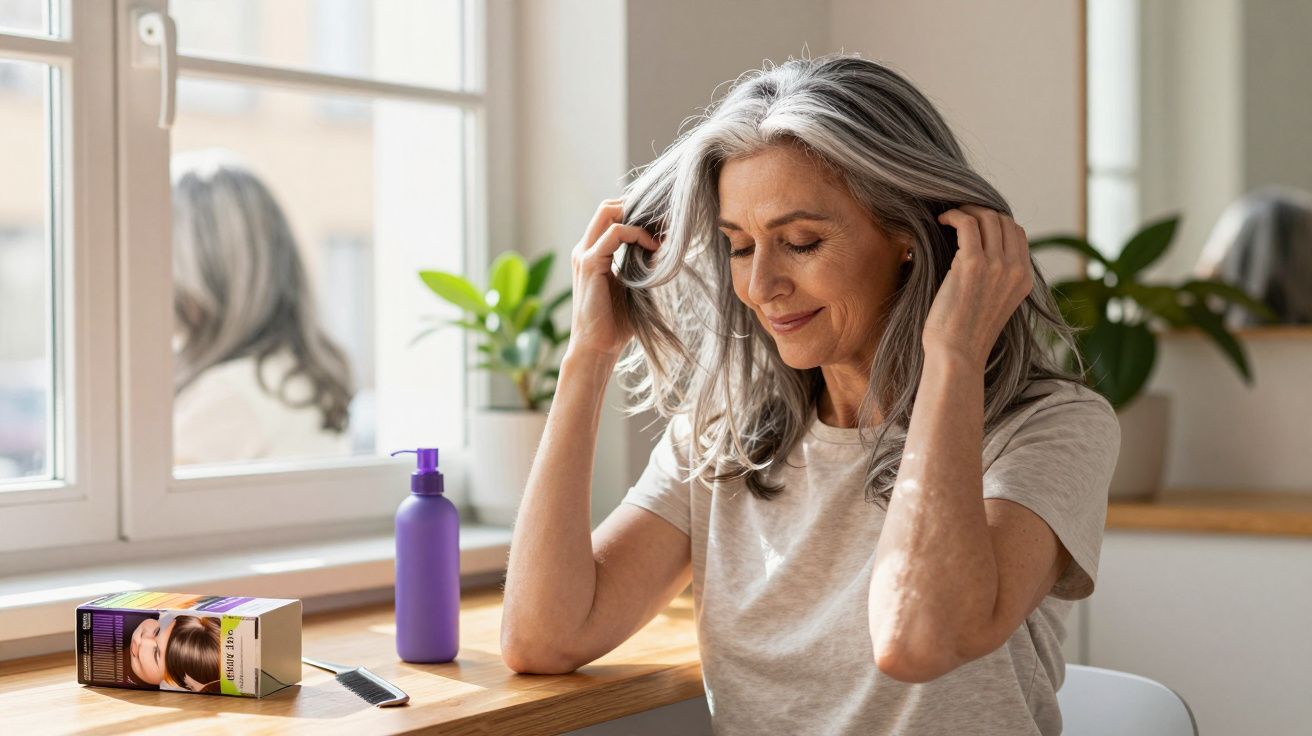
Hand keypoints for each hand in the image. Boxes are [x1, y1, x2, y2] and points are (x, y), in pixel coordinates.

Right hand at [567, 198, 661, 361]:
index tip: (664, 226)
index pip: (611, 216)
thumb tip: (666, 250)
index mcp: (593, 253)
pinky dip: (637, 234)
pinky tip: (654, 249)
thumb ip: (642, 266)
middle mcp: (585, 249)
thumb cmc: (616, 324)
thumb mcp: (634, 287)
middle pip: (607, 207)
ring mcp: (585, 254)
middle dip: (637, 208)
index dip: (637, 214)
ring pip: (609, 212)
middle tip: (663, 223)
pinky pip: (615, 233)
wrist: (598, 347)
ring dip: (639, 219)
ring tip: (661, 236)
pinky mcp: (589, 263)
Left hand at [922, 205, 1033, 367]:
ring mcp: (997, 266)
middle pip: (1004, 221)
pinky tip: (941, 220)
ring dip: (965, 210)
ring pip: (987, 217)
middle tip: (958, 216)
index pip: (1017, 233)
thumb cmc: (964, 335)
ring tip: (948, 217)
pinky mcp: (972, 264)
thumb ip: (994, 280)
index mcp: (1024, 280)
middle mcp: (1016, 270)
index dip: (995, 222)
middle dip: (979, 211)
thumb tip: (975, 254)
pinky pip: (967, 224)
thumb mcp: (991, 305)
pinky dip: (954, 216)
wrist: (956, 356)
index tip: (973, 223)